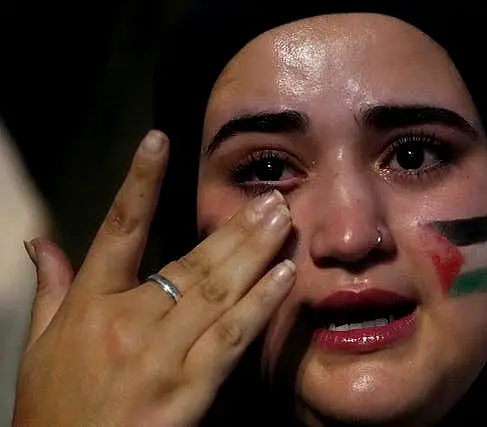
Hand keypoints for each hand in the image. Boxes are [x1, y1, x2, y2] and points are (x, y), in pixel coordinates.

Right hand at [12, 131, 294, 426]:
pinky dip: (260, 304)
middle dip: (235, 227)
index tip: (159, 141)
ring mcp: (161, 355)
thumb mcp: (39, 347)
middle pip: (191, 260)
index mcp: (91, 305)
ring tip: (283, 222)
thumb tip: (40, 241)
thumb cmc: (54, 410)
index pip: (118, 229)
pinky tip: (284, 276)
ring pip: (217, 291)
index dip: (140, 182)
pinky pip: (231, 338)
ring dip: (255, 252)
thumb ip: (51, 288)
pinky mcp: (188, 390)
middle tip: (272, 198)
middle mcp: (128, 321)